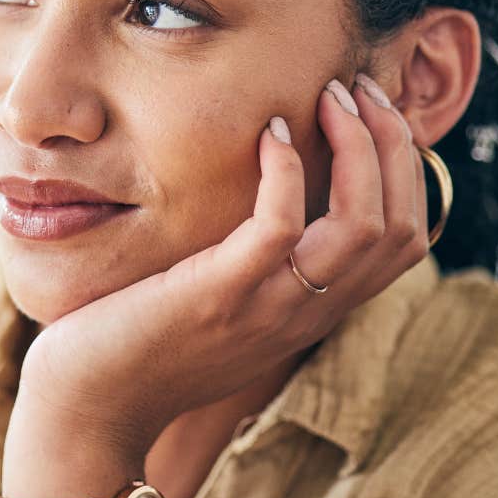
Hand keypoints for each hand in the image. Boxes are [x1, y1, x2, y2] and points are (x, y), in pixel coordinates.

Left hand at [13, 74, 428, 459]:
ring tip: (326, 98)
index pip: (406, 242)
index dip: (405, 171)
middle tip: (356, 89)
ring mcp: (267, 308)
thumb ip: (262, 264)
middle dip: (392, 145)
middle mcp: (306, 313)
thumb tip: (276, 198)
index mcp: (314, 310)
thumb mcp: (227, 303)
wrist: (91, 407)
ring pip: (360, 225)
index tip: (372, 115)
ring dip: (356, 147)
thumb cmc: (148, 342)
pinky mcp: (219, 296)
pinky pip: (279, 228)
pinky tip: (268, 132)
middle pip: (398, 227)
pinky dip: (285, 172)